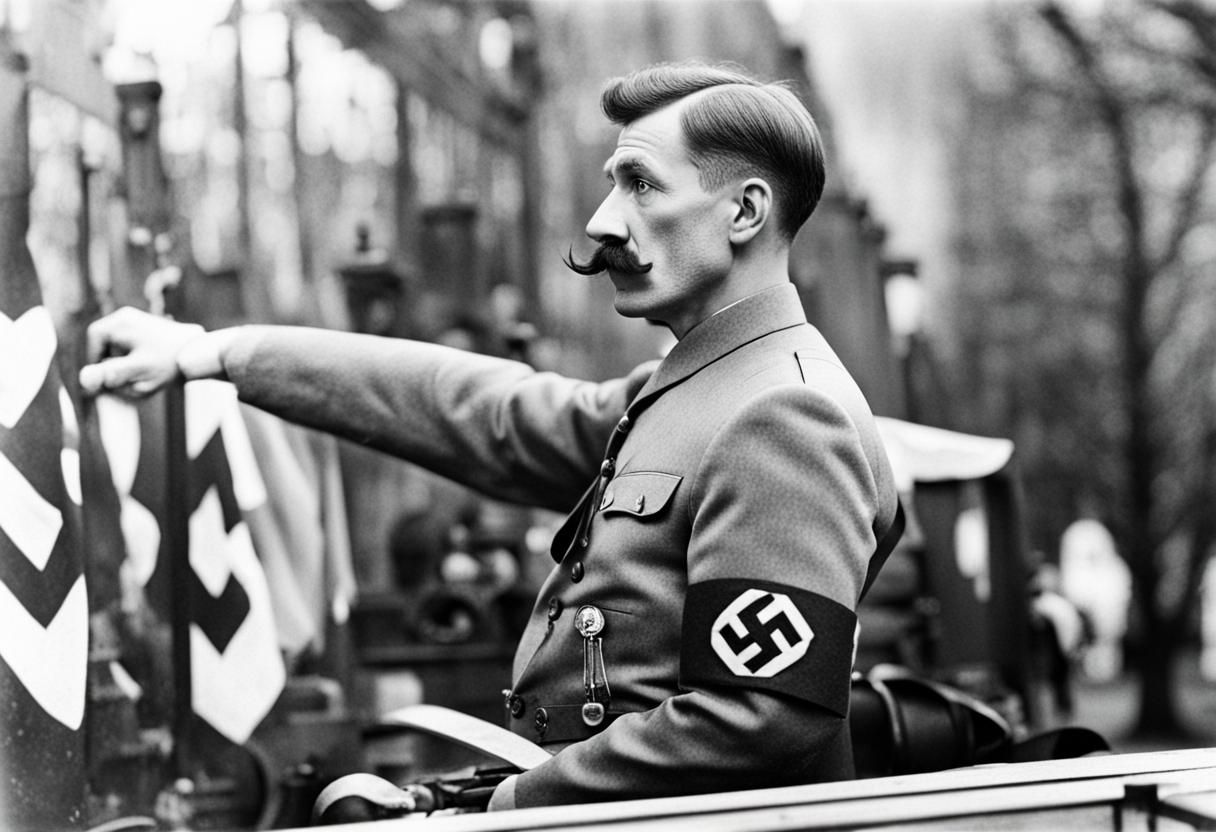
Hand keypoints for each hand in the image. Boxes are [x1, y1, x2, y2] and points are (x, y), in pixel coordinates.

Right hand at [78, 306, 204, 397]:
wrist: (204, 354)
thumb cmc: (170, 362)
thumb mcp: (138, 372)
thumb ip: (110, 375)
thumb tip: (83, 379)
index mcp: (118, 323)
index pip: (92, 345)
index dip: (98, 366)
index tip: (109, 382)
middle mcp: (125, 317)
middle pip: (105, 347)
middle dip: (114, 367)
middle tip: (130, 383)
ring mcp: (138, 322)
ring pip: (120, 351)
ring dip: (127, 368)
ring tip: (146, 378)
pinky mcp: (149, 331)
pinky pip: (133, 350)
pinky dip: (139, 364)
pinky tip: (154, 374)